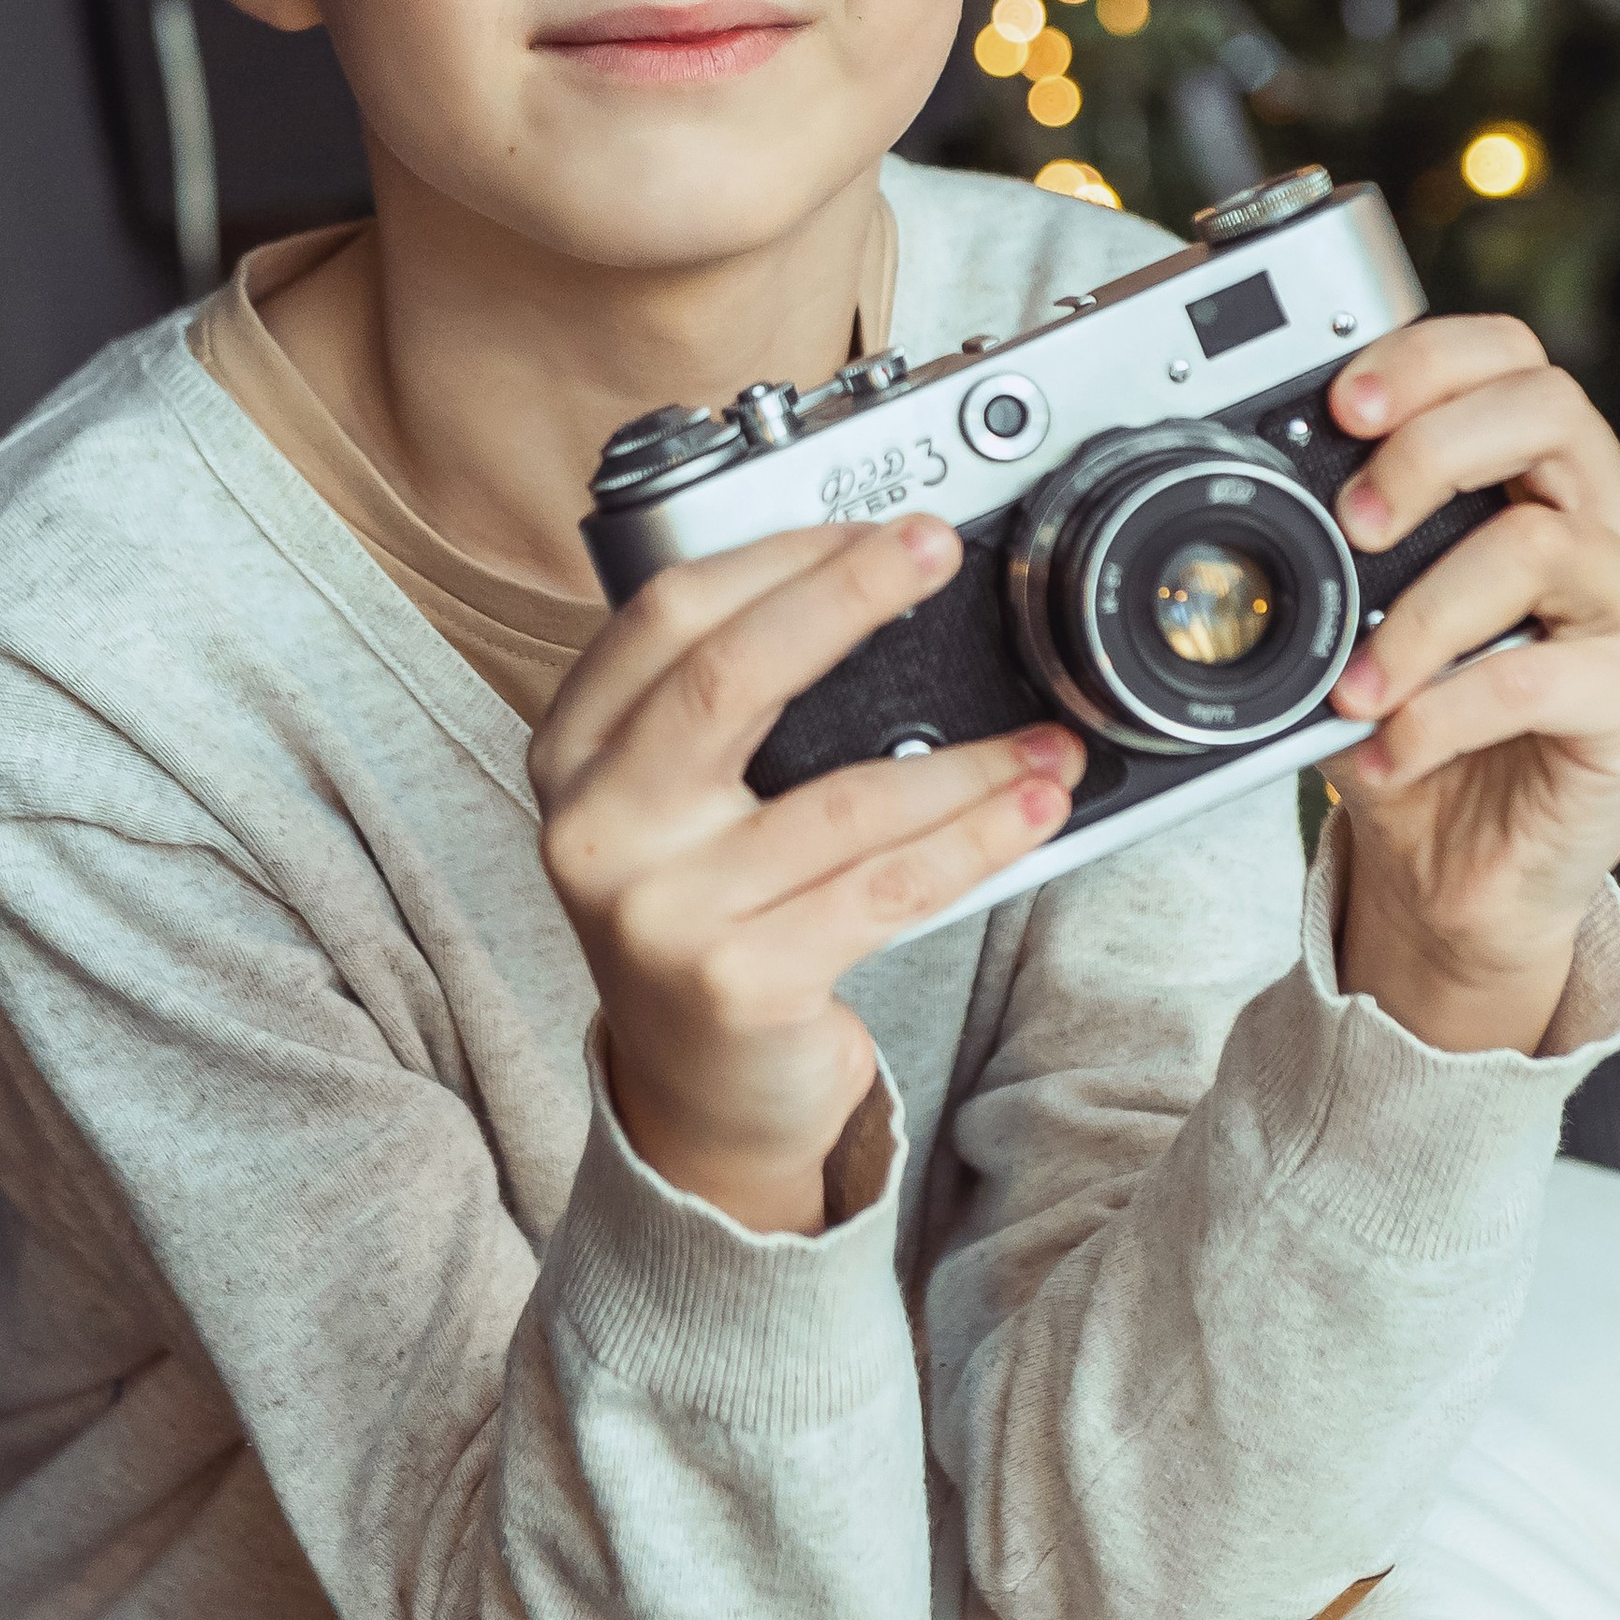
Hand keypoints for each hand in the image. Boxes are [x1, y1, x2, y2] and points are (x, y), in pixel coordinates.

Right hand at [531, 520, 1079, 1231]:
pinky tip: (1032, 811)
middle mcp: (594, 827)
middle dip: (850, 594)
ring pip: (843, 797)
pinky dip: (977, 839)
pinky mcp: (736, 982)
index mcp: (572, 753)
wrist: (698, 1091)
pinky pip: (887, 887)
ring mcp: (658, 912)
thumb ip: (715, 700)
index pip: (669, 615)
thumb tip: (865, 577)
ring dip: (971, 759)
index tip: (879, 527)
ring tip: (1046, 738)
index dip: (781, 556)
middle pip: (731, 675)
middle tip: (938, 553)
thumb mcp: (671, 800)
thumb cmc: (706, 914)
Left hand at [1323, 316, 1619, 1055]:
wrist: (1456, 869)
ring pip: (1541, 542)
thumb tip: (1252, 493)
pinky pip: (1542, 674)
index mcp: (1542, 476)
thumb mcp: (1356, 620)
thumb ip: (1334, 548)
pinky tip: (1391, 747)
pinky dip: (1445, 711)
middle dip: (1432, 449)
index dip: (1431, 356)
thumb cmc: (1410, 723)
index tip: (1344, 402)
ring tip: (1353, 684)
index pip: (1513, 358)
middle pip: (1552, 411)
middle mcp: (1608, 523)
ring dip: (1421, 613)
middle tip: (1352, 522)